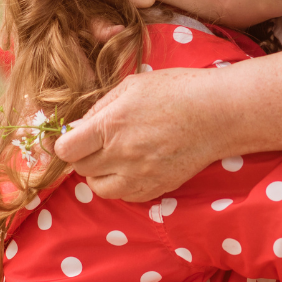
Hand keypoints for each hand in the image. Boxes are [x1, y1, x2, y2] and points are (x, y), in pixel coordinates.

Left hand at [53, 66, 227, 200]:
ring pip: (98, 188)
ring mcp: (139, 176)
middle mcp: (121, 154)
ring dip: (99, 173)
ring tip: (114, 156)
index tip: (68, 136)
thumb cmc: (178, 90)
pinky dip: (120, 184)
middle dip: (83, 155)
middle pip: (80, 168)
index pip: (65, 149)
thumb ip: (100, 107)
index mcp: (111, 124)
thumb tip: (76, 126)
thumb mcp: (133, 85)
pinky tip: (132, 166)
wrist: (219, 113)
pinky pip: (123, 196)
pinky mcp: (155, 189)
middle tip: (97, 141)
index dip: (62, 142)